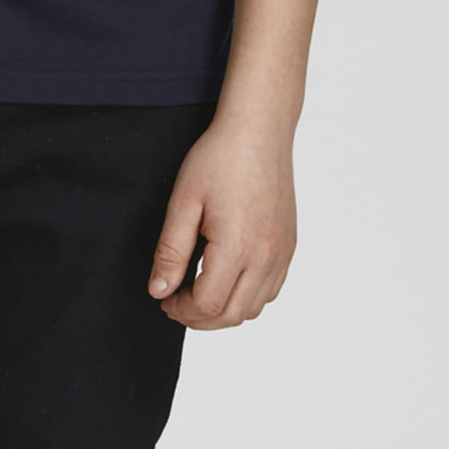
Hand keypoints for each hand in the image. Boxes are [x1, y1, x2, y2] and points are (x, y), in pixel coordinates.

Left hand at [145, 116, 296, 328]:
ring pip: (254, 307)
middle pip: (232, 314)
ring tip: (198, 294)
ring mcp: (282, 252)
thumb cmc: (219, 158)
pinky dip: (248, 297)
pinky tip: (227, 280)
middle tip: (175, 303)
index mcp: (238, 247)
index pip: (208, 304)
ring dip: (224, 311)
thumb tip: (159, 291)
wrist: (259, 130)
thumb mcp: (184, 202)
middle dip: (199, 319)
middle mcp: (266, 256)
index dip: (181, 309)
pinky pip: (271, 289)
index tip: (164, 298)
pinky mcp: (289, 244)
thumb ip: (170, 252)